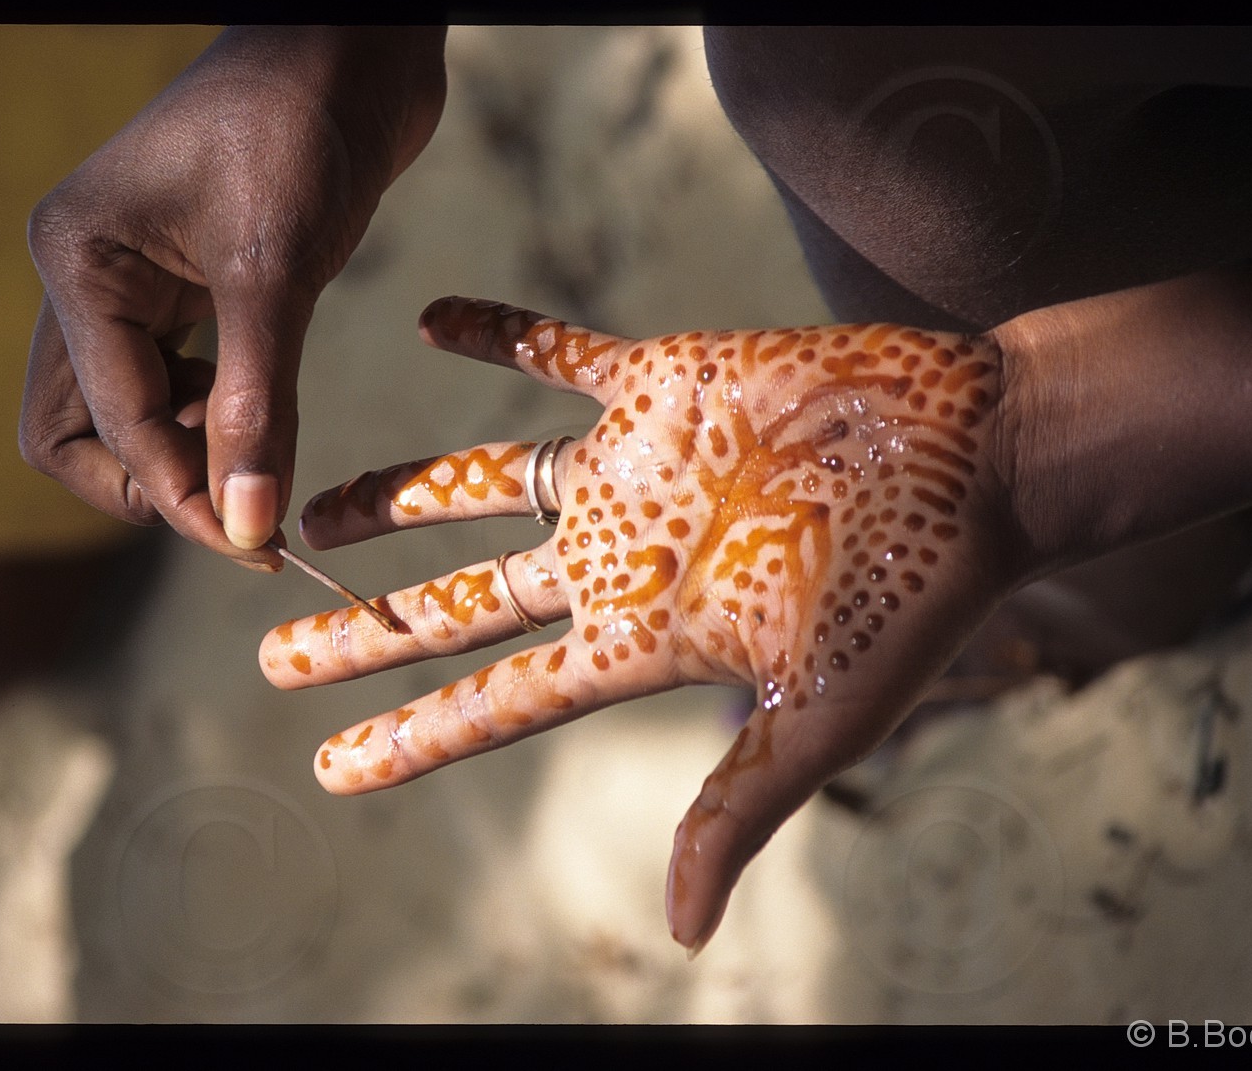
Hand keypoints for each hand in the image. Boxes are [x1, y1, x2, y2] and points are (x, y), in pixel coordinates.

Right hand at [22, 26, 445, 567]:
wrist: (351, 49)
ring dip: (181, 453)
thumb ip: (255, 405)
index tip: (257, 549)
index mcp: (79, 262)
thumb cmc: (302, 127)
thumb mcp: (275, 272)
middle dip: (148, 483)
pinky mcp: (188, 284)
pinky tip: (263, 417)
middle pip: (75, 430)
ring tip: (260, 456)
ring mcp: (133, 281)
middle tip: (238, 514)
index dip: (180, 497)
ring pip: (121, 410)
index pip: (111, 422)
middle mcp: (89, 275)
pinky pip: (174, 378)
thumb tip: (247, 526)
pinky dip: (211, 415)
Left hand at [261, 296, 1026, 952]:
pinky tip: (426, 320)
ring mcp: (629, 467)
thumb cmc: (911, 589)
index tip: (329, 769)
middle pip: (462, 601)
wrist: (976, 452)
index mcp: (644, 637)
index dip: (413, 736)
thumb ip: (739, 807)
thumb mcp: (824, 714)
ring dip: (397, 492)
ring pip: (478, 483)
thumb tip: (681, 930)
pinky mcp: (661, 380)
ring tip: (316, 504)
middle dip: (369, 627)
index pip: (500, 699)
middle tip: (274, 650)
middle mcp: (618, 555)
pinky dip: (495, 334)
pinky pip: (555, 351)